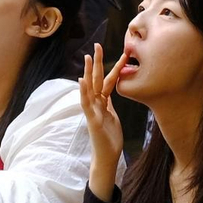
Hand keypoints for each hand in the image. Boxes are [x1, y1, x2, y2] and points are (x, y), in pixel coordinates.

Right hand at [79, 45, 125, 186]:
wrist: (107, 157)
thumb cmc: (109, 138)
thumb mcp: (111, 116)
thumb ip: (108, 103)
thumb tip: (109, 92)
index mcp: (102, 103)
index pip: (106, 81)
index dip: (112, 67)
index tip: (120, 54)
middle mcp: (95, 104)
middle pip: (96, 80)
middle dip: (97, 63)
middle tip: (97, 45)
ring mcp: (92, 112)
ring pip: (89, 89)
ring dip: (87, 73)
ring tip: (87, 58)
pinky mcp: (92, 120)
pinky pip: (86, 104)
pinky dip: (83, 92)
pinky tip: (82, 81)